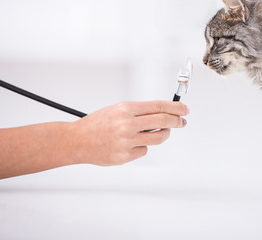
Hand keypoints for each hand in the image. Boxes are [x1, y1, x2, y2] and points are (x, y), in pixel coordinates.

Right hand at [71, 101, 188, 165]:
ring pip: (158, 138)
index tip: (184, 109)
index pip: (159, 106)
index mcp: (126, 109)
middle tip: (182, 121)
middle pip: (163, 121)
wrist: (77, 141)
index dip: (175, 107)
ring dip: (164, 134)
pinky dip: (143, 146)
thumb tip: (162, 113)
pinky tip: (132, 144)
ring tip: (161, 132)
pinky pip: (144, 150)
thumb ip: (138, 112)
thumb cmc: (96, 124)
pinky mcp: (125, 156)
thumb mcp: (117, 109)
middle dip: (177, 121)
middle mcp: (127, 124)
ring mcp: (127, 141)